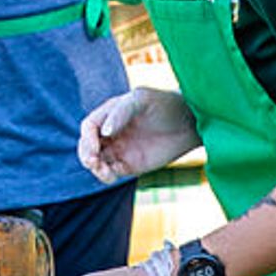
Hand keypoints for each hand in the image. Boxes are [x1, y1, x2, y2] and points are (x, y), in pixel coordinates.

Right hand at [77, 87, 198, 183]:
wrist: (190, 123)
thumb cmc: (165, 104)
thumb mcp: (142, 99)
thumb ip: (121, 112)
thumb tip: (104, 132)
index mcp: (109, 114)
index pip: (89, 127)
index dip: (87, 138)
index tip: (95, 147)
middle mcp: (111, 133)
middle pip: (87, 146)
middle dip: (86, 155)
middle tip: (93, 162)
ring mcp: (119, 149)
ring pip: (96, 161)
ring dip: (95, 168)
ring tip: (105, 172)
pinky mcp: (130, 165)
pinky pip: (111, 172)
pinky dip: (106, 176)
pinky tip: (111, 176)